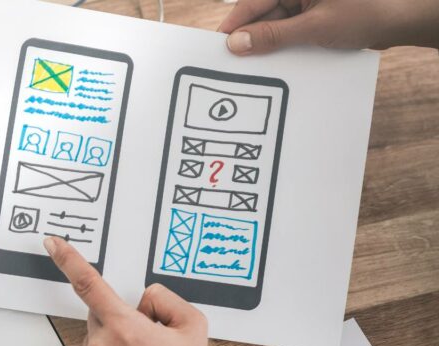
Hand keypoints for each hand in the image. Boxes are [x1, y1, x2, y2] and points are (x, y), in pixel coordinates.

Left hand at [43, 236, 214, 345]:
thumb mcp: (192, 324)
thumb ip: (164, 298)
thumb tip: (141, 300)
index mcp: (125, 326)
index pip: (89, 283)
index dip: (67, 259)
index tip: (51, 243)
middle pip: (99, 315)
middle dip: (119, 322)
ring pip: (93, 339)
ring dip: (110, 345)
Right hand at [218, 0, 438, 54]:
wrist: (400, 21)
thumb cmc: (365, 14)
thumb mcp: (314, 27)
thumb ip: (273, 35)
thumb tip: (238, 42)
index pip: (253, 1)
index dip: (234, 24)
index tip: (219, 45)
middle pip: (262, 14)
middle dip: (251, 37)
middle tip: (235, 63)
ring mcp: (306, 2)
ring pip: (275, 24)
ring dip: (268, 44)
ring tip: (257, 66)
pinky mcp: (313, 15)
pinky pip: (289, 29)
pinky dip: (284, 44)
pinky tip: (278, 60)